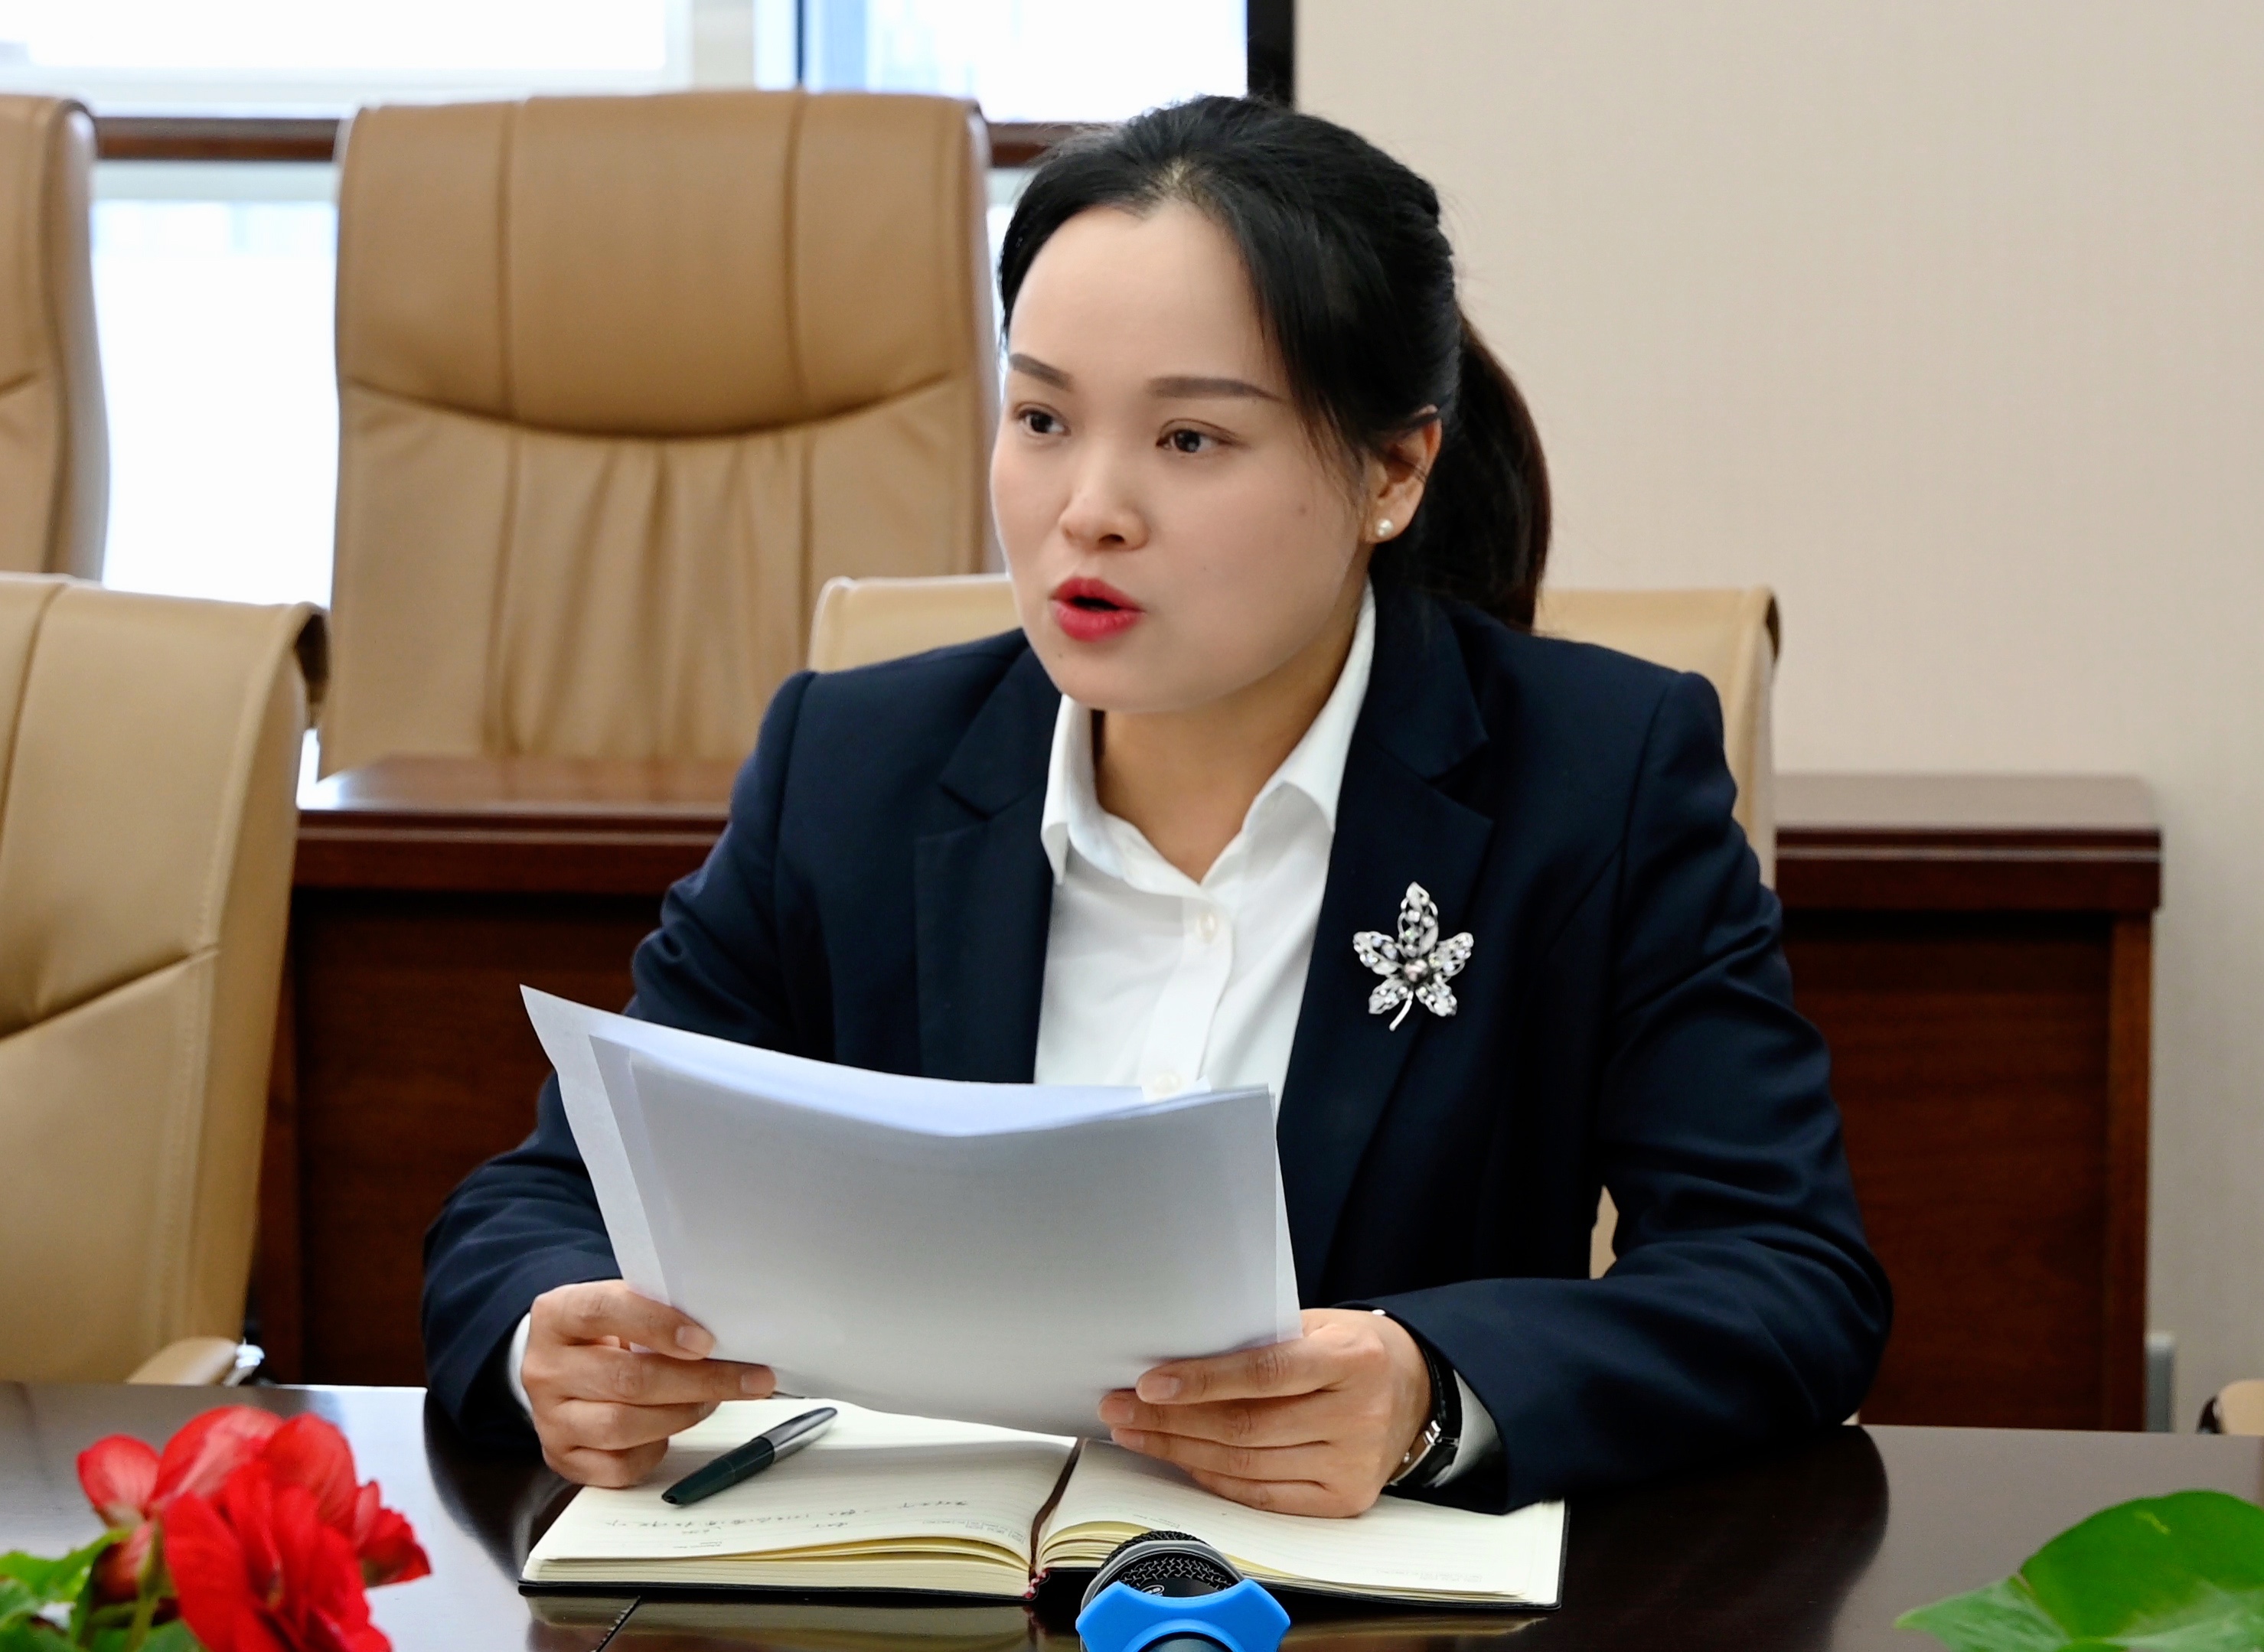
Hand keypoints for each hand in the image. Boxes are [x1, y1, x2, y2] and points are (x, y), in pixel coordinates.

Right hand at [523, 1281, 774, 1486]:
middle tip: (747, 1378)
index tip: (705, 1340)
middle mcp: (546, 1368)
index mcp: (556, 1316)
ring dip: (683, 1414)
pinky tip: (672, 1430)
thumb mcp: (622, 1306)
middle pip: (626, 1379)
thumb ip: (659, 1312)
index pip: (603, 1311)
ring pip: (623, 1426)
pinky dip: (655, 1450)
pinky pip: (618, 1466)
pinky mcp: (563, 1457)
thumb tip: (726, 1334)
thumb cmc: (605, 1333)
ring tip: (714, 1400)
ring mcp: (550, 1418)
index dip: (657, 1325)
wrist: (564, 1367)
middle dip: (698, 1380)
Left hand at [1097, 1308, 1432, 1516]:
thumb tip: (1179, 1361)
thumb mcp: (1317, 1326)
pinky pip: (1263, 1496)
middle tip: (1121, 1408)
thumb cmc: (1351, 1350)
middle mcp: (1359, 1416)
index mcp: (1353, 1359)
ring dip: (1180, 1451)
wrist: (1413, 1390)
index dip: (1203, 1381)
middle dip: (1172, 1420)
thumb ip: (1262, 1342)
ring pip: (1246, 1466)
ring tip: (1137, 1433)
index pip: (1266, 1373)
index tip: (1150, 1384)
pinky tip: (1182, 1460)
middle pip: (1246, 1427)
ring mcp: (1353, 1464)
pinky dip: (1215, 1479)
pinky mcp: (1344, 1500)